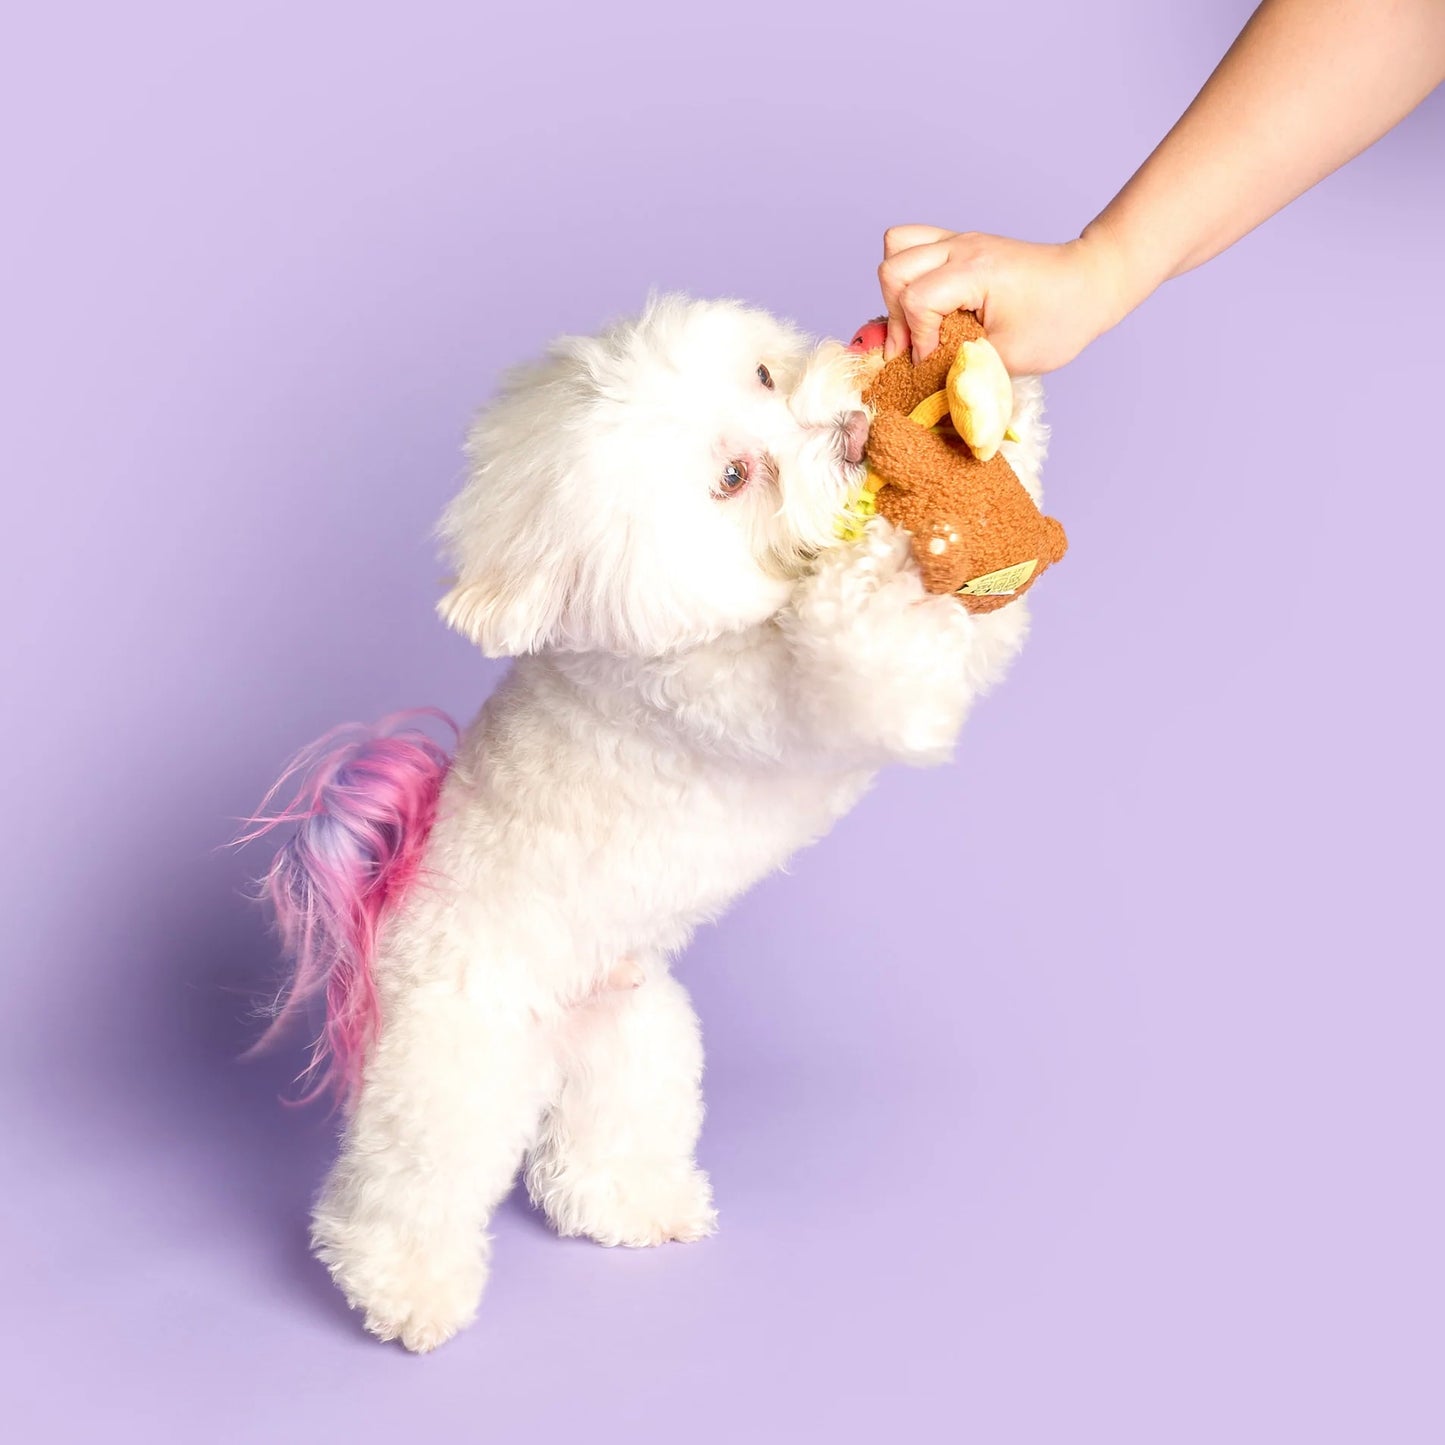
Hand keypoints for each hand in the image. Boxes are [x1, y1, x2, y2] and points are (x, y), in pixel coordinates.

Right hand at [877, 223, 1132, 375]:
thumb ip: (961, 366)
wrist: (1092, 283)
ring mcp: (960, 240)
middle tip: (918, 345)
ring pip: (896, 246)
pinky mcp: (963, 244)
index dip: (917, 339)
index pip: (914, 300)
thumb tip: (926, 383)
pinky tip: (926, 304)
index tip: (934, 361)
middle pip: (893, 269)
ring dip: (896, 288)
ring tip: (915, 319)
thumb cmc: (1059, 319)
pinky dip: (909, 274)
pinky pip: (913, 244)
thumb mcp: (1009, 357)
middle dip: (895, 314)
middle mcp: (961, 247)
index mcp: (974, 271)